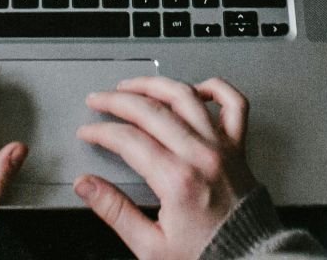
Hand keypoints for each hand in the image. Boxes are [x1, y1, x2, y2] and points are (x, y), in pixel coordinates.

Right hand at [74, 77, 260, 259]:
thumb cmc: (207, 256)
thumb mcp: (150, 246)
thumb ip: (115, 211)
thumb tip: (87, 186)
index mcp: (177, 180)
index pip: (128, 139)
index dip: (101, 131)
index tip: (88, 132)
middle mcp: (201, 156)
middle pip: (151, 110)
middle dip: (117, 100)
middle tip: (99, 100)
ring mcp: (222, 147)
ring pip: (186, 96)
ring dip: (155, 84)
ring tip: (133, 85)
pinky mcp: (239, 148)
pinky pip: (233, 104)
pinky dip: (216, 88)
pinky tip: (195, 88)